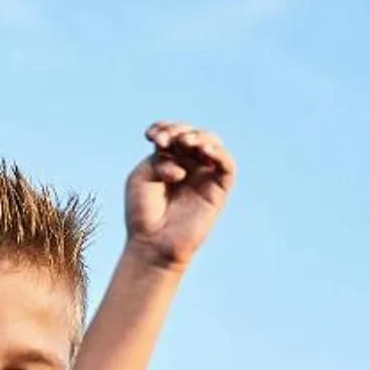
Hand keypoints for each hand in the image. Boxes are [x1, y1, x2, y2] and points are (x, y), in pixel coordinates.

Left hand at [123, 122, 234, 270]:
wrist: (151, 242)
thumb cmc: (143, 212)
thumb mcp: (142, 176)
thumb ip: (160, 160)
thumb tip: (183, 169)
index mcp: (168, 160)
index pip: (173, 132)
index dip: (165, 126)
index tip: (151, 136)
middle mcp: (189, 165)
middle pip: (193, 134)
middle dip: (180, 130)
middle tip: (166, 141)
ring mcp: (204, 177)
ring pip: (213, 144)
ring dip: (200, 137)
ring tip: (185, 142)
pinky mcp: (218, 190)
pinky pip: (227, 166)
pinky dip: (219, 153)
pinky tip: (203, 149)